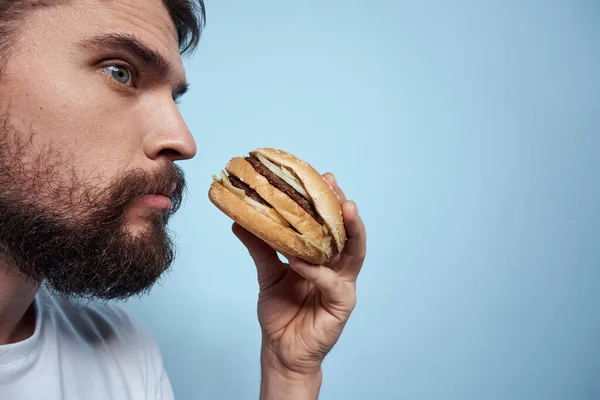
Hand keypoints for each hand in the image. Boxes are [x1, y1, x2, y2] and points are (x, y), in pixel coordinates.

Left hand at [233, 172, 366, 396]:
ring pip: (353, 253)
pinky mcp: (342, 303)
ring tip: (344, 209)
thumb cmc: (280, 312)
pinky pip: (330, 282)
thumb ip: (260, 248)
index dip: (328, 202)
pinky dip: (317, 270)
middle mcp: (338, 267)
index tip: (321, 177)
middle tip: (334, 184)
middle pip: (347, 232)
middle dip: (342, 207)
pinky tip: (301, 260)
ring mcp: (343, 284)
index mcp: (324, 257)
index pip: (330, 225)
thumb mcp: (268, 273)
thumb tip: (239, 221)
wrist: (280, 348)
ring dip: (350, 230)